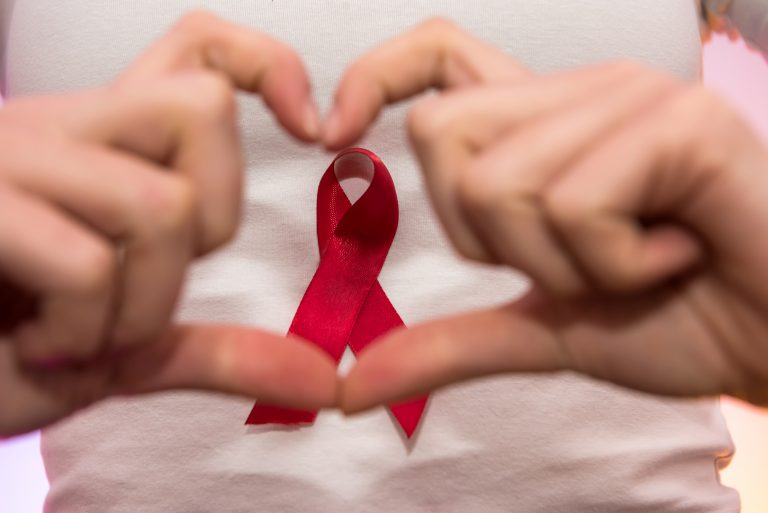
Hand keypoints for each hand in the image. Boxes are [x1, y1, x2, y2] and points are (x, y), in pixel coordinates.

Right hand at [0, 11, 333, 436]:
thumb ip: (222, 350)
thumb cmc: (9, 353)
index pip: (197, 50)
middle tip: (142, 287)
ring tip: (81, 334)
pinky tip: (37, 345)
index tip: (312, 125)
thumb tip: (323, 382)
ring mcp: (8, 158)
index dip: (266, 64)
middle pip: (199, 112)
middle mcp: (55, 127)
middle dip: (208, 225)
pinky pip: (89, 262)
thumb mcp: (129, 345)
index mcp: (100, 146)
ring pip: (160, 201)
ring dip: (141, 305)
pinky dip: (84, 332)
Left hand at [336, 36, 767, 409]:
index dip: (376, 76)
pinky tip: (672, 252)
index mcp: (543, 129)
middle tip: (575, 257)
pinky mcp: (677, 123)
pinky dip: (612, 263)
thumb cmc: (677, 318)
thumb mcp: (541, 330)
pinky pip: (575, 202)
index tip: (332, 131)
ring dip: (560, 261)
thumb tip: (350, 386)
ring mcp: (628, 99)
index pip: (439, 57)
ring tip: (633, 261)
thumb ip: (447, 344)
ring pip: (500, 181)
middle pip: (441, 135)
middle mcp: (579, 94)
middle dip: (488, 234)